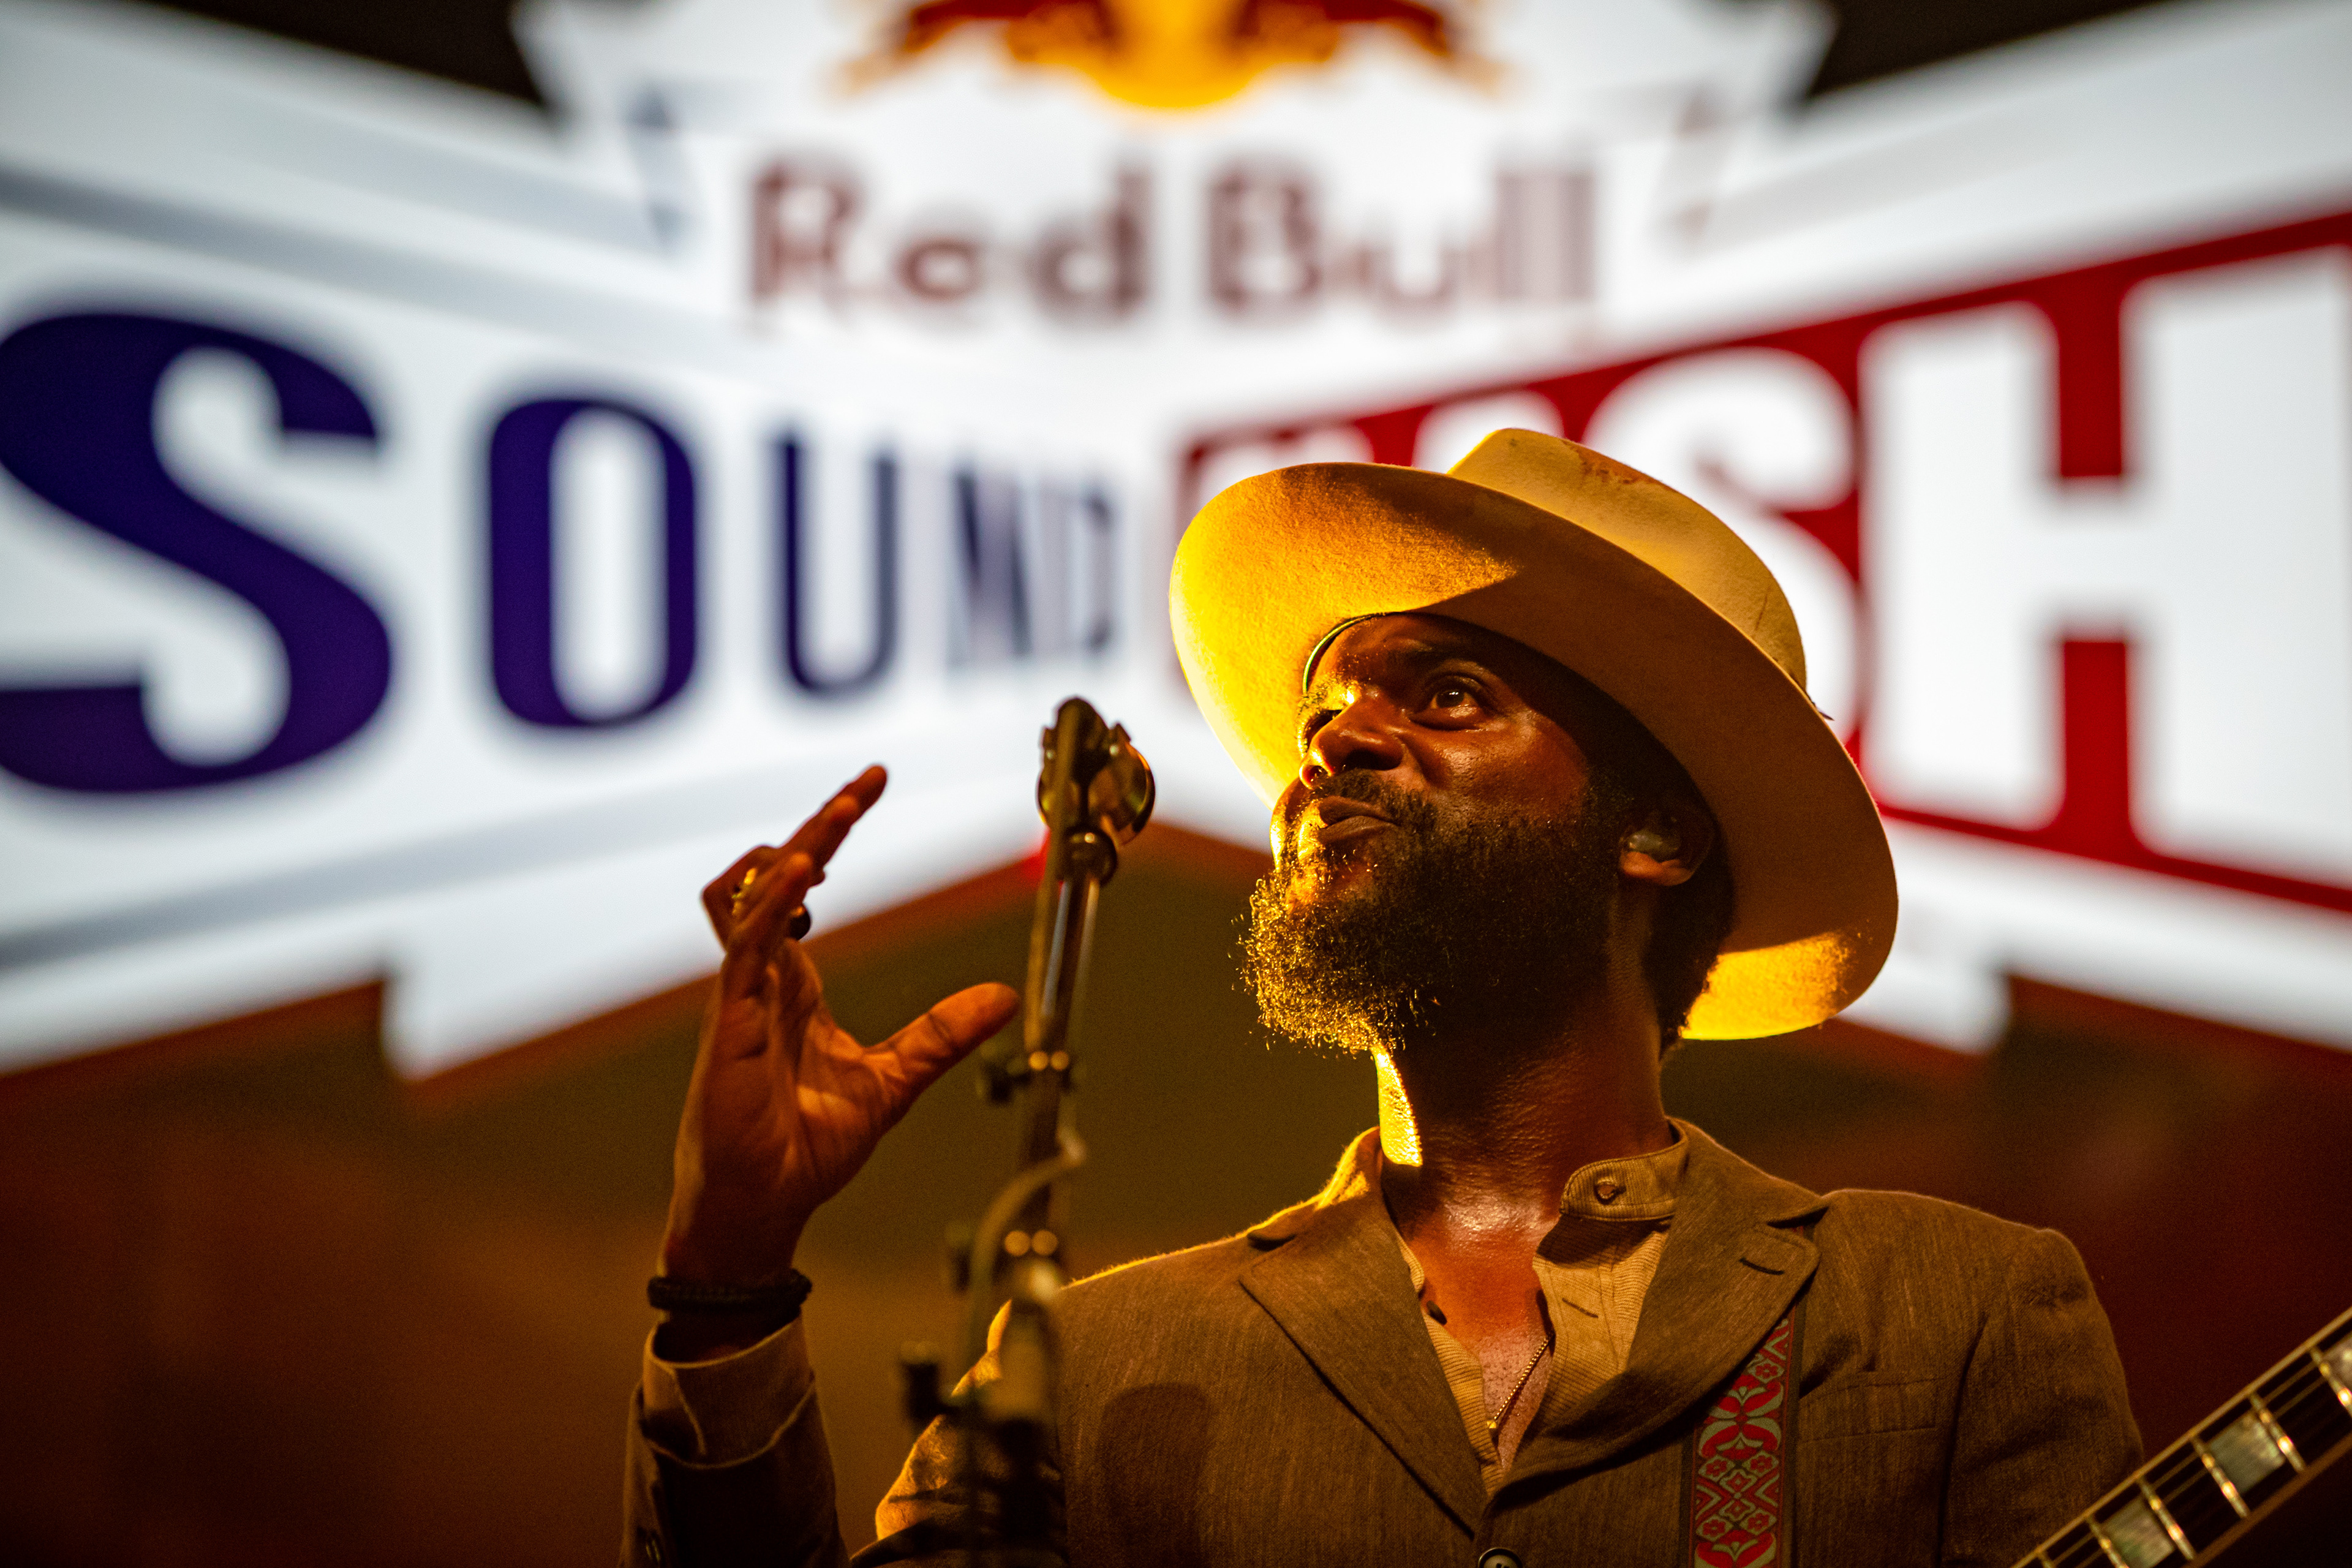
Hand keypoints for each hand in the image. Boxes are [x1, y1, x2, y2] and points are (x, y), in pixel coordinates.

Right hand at [658, 765, 1019, 1295]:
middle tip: (870, 781)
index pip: (801, 888)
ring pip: (748, 896)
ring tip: (839, 819)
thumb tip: (1007, 995)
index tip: (868, 789)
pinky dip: (773, 904)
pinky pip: (743, 947)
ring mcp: (740, 996)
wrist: (765, 1208)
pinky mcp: (731, 1024)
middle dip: (821, 821)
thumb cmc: (806, 1147)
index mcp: (790, 982)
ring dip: (792, 851)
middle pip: (774, 873)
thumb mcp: (895, 1079)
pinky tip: (808, 875)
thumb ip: (943, 1033)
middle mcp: (760, 976)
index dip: (831, 834)